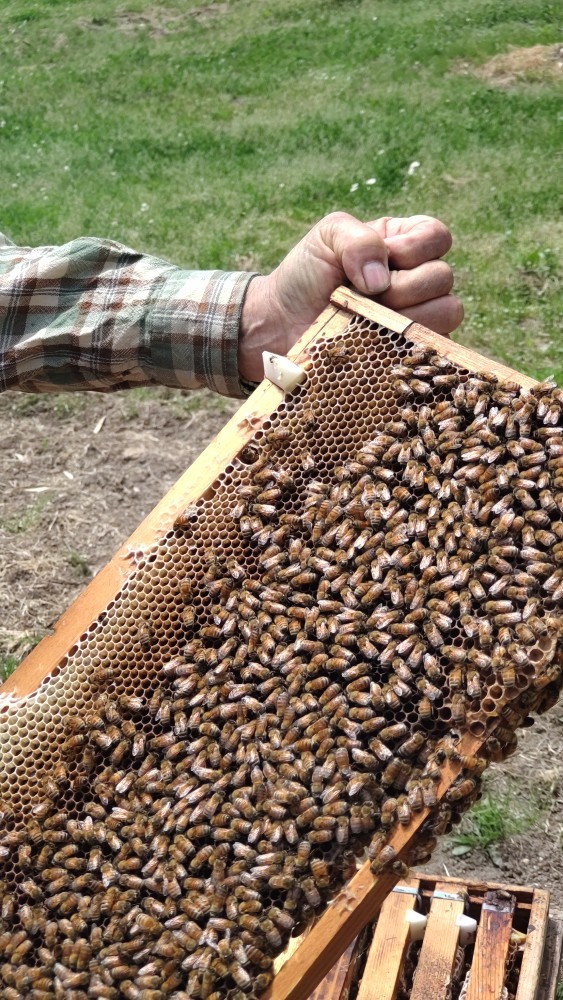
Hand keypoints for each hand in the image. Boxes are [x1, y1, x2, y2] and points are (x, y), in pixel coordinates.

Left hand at [239, 211, 462, 382]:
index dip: (415, 247)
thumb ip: (359, 238)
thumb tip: (381, 279)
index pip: (437, 236)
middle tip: (366, 295)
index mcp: (402, 245)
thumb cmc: (305, 276)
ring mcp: (416, 319)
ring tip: (368, 320)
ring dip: (406, 316)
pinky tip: (376, 341)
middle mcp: (416, 280)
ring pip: (447, 312)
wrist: (280, 325)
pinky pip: (432, 350)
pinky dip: (405, 344)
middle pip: (443, 278)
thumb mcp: (327, 237)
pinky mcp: (410, 354)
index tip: (382, 258)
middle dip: (404, 286)